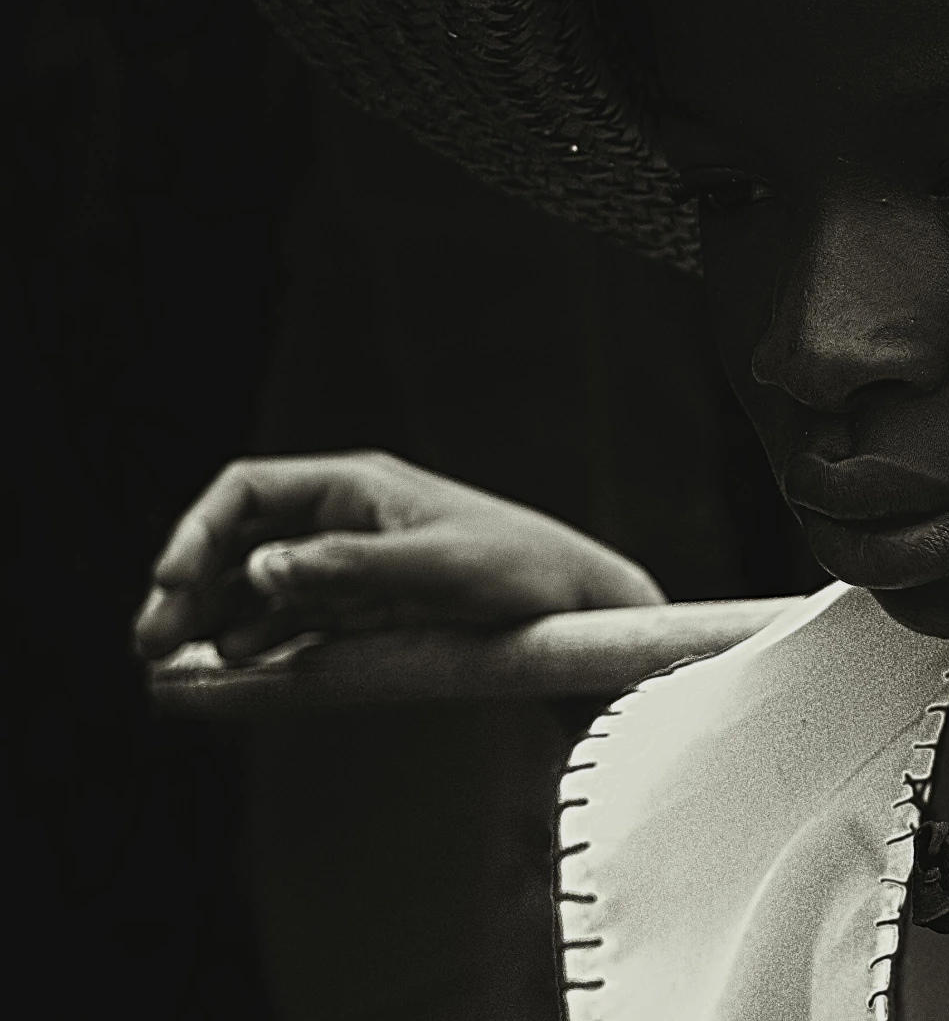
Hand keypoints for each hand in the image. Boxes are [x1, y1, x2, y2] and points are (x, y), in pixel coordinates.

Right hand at [133, 451, 665, 661]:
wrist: (585, 615)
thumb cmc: (526, 574)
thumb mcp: (440, 567)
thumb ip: (351, 567)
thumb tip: (262, 566)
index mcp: (359, 487)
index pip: (249, 491)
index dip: (198, 533)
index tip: (172, 585)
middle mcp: (347, 522)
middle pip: (240, 544)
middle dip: (189, 586)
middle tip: (152, 644)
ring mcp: (353, 570)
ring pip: (257, 589)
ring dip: (212, 623)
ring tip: (172, 667)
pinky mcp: (368, 614)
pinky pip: (292, 626)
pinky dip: (254, 647)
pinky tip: (228, 673)